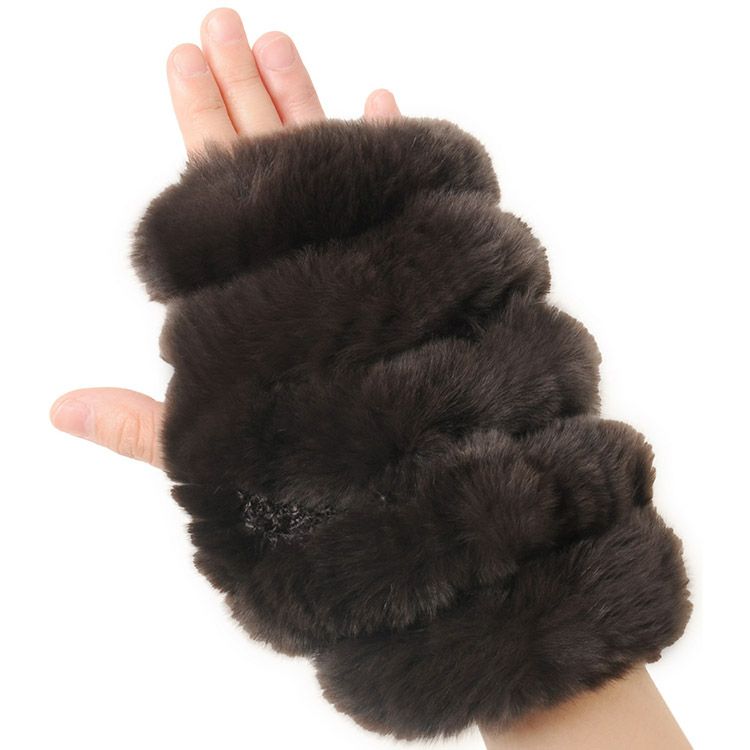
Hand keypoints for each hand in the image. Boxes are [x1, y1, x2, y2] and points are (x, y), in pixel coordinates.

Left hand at [49, 7, 400, 467]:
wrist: (380, 471)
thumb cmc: (291, 464)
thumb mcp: (203, 441)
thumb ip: (136, 424)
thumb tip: (55, 409)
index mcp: (243, 284)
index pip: (211, 192)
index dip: (197, 123)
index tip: (182, 61)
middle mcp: (292, 257)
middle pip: (259, 160)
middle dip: (238, 88)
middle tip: (219, 23)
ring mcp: (347, 250)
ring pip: (320, 164)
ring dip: (300, 99)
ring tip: (276, 40)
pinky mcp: (399, 255)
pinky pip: (392, 190)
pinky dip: (384, 147)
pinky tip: (377, 98)